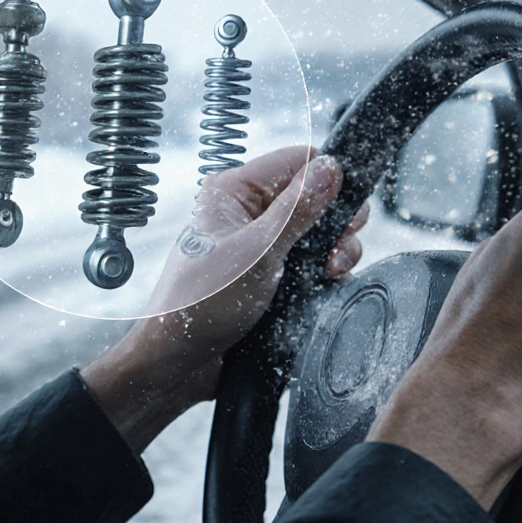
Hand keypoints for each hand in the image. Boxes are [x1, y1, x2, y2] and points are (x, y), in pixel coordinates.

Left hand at [83, 146, 368, 452]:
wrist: (178, 362)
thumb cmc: (201, 304)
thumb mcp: (258, 251)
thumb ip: (298, 210)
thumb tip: (330, 167)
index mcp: (234, 191)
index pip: (296, 160)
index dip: (327, 179)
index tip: (343, 211)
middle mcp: (246, 212)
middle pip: (313, 196)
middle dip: (336, 222)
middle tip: (336, 250)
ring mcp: (257, 244)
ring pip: (315, 231)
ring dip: (333, 251)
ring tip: (328, 273)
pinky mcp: (266, 273)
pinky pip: (306, 261)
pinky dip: (320, 272)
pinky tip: (322, 287)